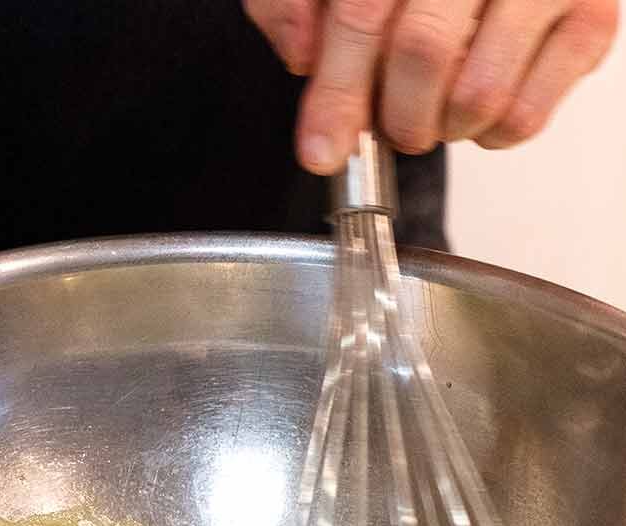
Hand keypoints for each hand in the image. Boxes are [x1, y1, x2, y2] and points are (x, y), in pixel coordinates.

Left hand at [244, 0, 617, 172]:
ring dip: (441, 127)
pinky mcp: (591, 19)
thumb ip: (295, 0)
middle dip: (393, 115)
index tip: (321, 148)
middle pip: (424, 53)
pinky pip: (526, 116)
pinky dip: (489, 135)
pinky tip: (477, 103)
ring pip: (478, 95)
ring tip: (435, 107)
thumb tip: (300, 53)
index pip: (365, 12)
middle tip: (390, 124)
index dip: (337, 91)